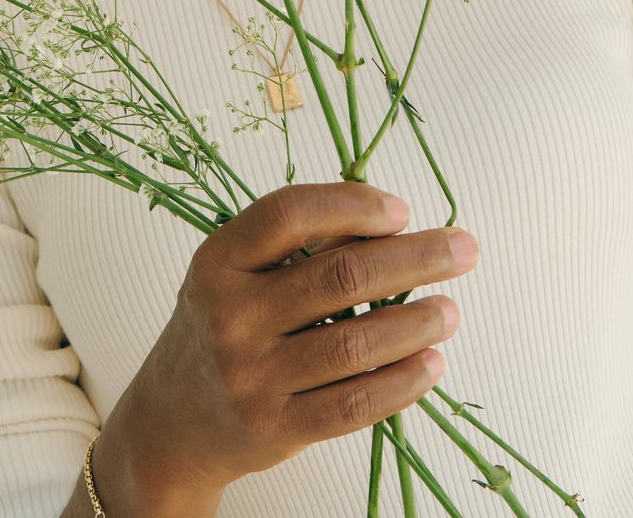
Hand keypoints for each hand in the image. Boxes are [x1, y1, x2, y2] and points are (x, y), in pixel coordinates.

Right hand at [106, 180, 478, 503]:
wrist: (169, 421)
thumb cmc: (219, 328)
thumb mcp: (234, 274)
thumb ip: (297, 248)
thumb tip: (391, 225)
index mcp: (219, 260)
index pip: (289, 214)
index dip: (352, 205)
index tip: (403, 210)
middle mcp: (231, 315)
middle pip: (338, 276)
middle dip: (414, 258)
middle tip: (463, 250)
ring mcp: (252, 376)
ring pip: (353, 344)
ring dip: (415, 323)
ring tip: (450, 311)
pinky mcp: (274, 428)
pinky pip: (352, 405)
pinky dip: (401, 383)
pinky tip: (430, 365)